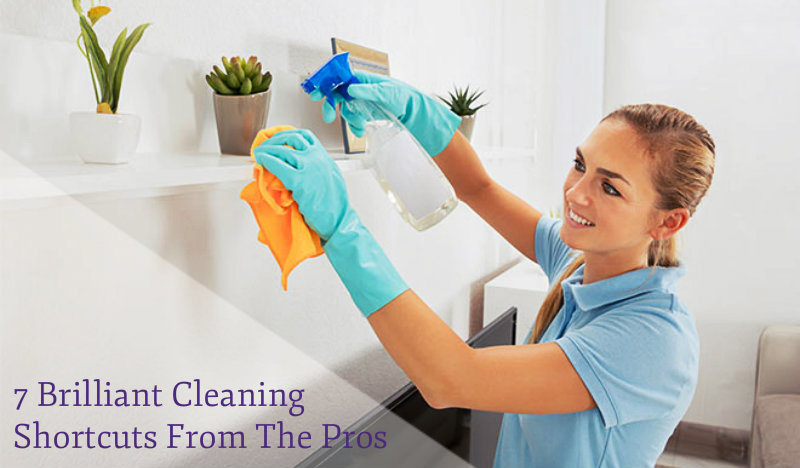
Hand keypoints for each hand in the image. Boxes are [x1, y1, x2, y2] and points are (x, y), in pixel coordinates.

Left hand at [253, 129, 349, 240]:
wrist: (339, 220)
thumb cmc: (335, 205)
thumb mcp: (330, 178)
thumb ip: (317, 167)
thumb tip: (300, 165)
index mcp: (324, 157)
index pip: (305, 136)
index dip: (287, 134)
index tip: (277, 139)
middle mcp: (318, 159)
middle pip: (291, 139)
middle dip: (274, 140)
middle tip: (264, 146)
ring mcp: (310, 168)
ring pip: (283, 150)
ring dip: (267, 150)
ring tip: (259, 154)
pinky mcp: (300, 182)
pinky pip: (278, 166)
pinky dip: (267, 161)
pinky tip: (261, 162)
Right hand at [308, 71, 461, 156]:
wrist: (412, 111)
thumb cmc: (402, 96)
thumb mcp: (386, 93)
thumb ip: (368, 90)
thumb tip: (351, 88)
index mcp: (361, 78)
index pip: (338, 77)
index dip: (324, 83)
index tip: (315, 92)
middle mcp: (358, 88)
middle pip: (335, 94)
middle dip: (330, 105)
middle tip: (328, 117)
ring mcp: (360, 101)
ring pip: (344, 109)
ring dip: (348, 118)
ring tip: (359, 124)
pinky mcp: (363, 112)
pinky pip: (352, 118)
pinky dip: (354, 125)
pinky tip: (360, 129)